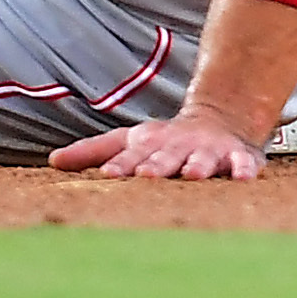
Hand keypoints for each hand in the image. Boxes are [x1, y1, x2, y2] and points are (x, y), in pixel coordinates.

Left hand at [47, 108, 268, 181]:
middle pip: (165, 158)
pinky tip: (243, 177)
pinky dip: (244, 170)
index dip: (120, 165)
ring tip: (192, 175)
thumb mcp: (129, 141)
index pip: (130, 157)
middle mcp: (177, 148)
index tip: (107, 174)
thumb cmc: (164, 141)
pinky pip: (242, 164)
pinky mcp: (237, 157)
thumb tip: (52, 161)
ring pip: (202, 161)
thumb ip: (93, 151)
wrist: (218, 120)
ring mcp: (207, 152)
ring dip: (197, 168)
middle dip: (157, 166)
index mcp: (149, 144)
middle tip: (147, 176)